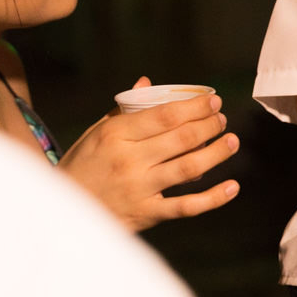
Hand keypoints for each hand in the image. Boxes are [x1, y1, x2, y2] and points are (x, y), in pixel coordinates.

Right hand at [58, 77, 239, 230]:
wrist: (64, 210)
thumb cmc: (83, 165)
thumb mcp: (96, 133)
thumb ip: (124, 110)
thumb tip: (147, 82)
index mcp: (116, 134)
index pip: (164, 115)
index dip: (194, 106)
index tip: (212, 102)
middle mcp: (129, 160)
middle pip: (181, 138)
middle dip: (209, 125)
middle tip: (223, 120)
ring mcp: (139, 188)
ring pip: (189, 168)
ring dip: (216, 153)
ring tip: (232, 142)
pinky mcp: (147, 214)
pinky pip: (186, 206)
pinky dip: (213, 197)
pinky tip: (232, 186)